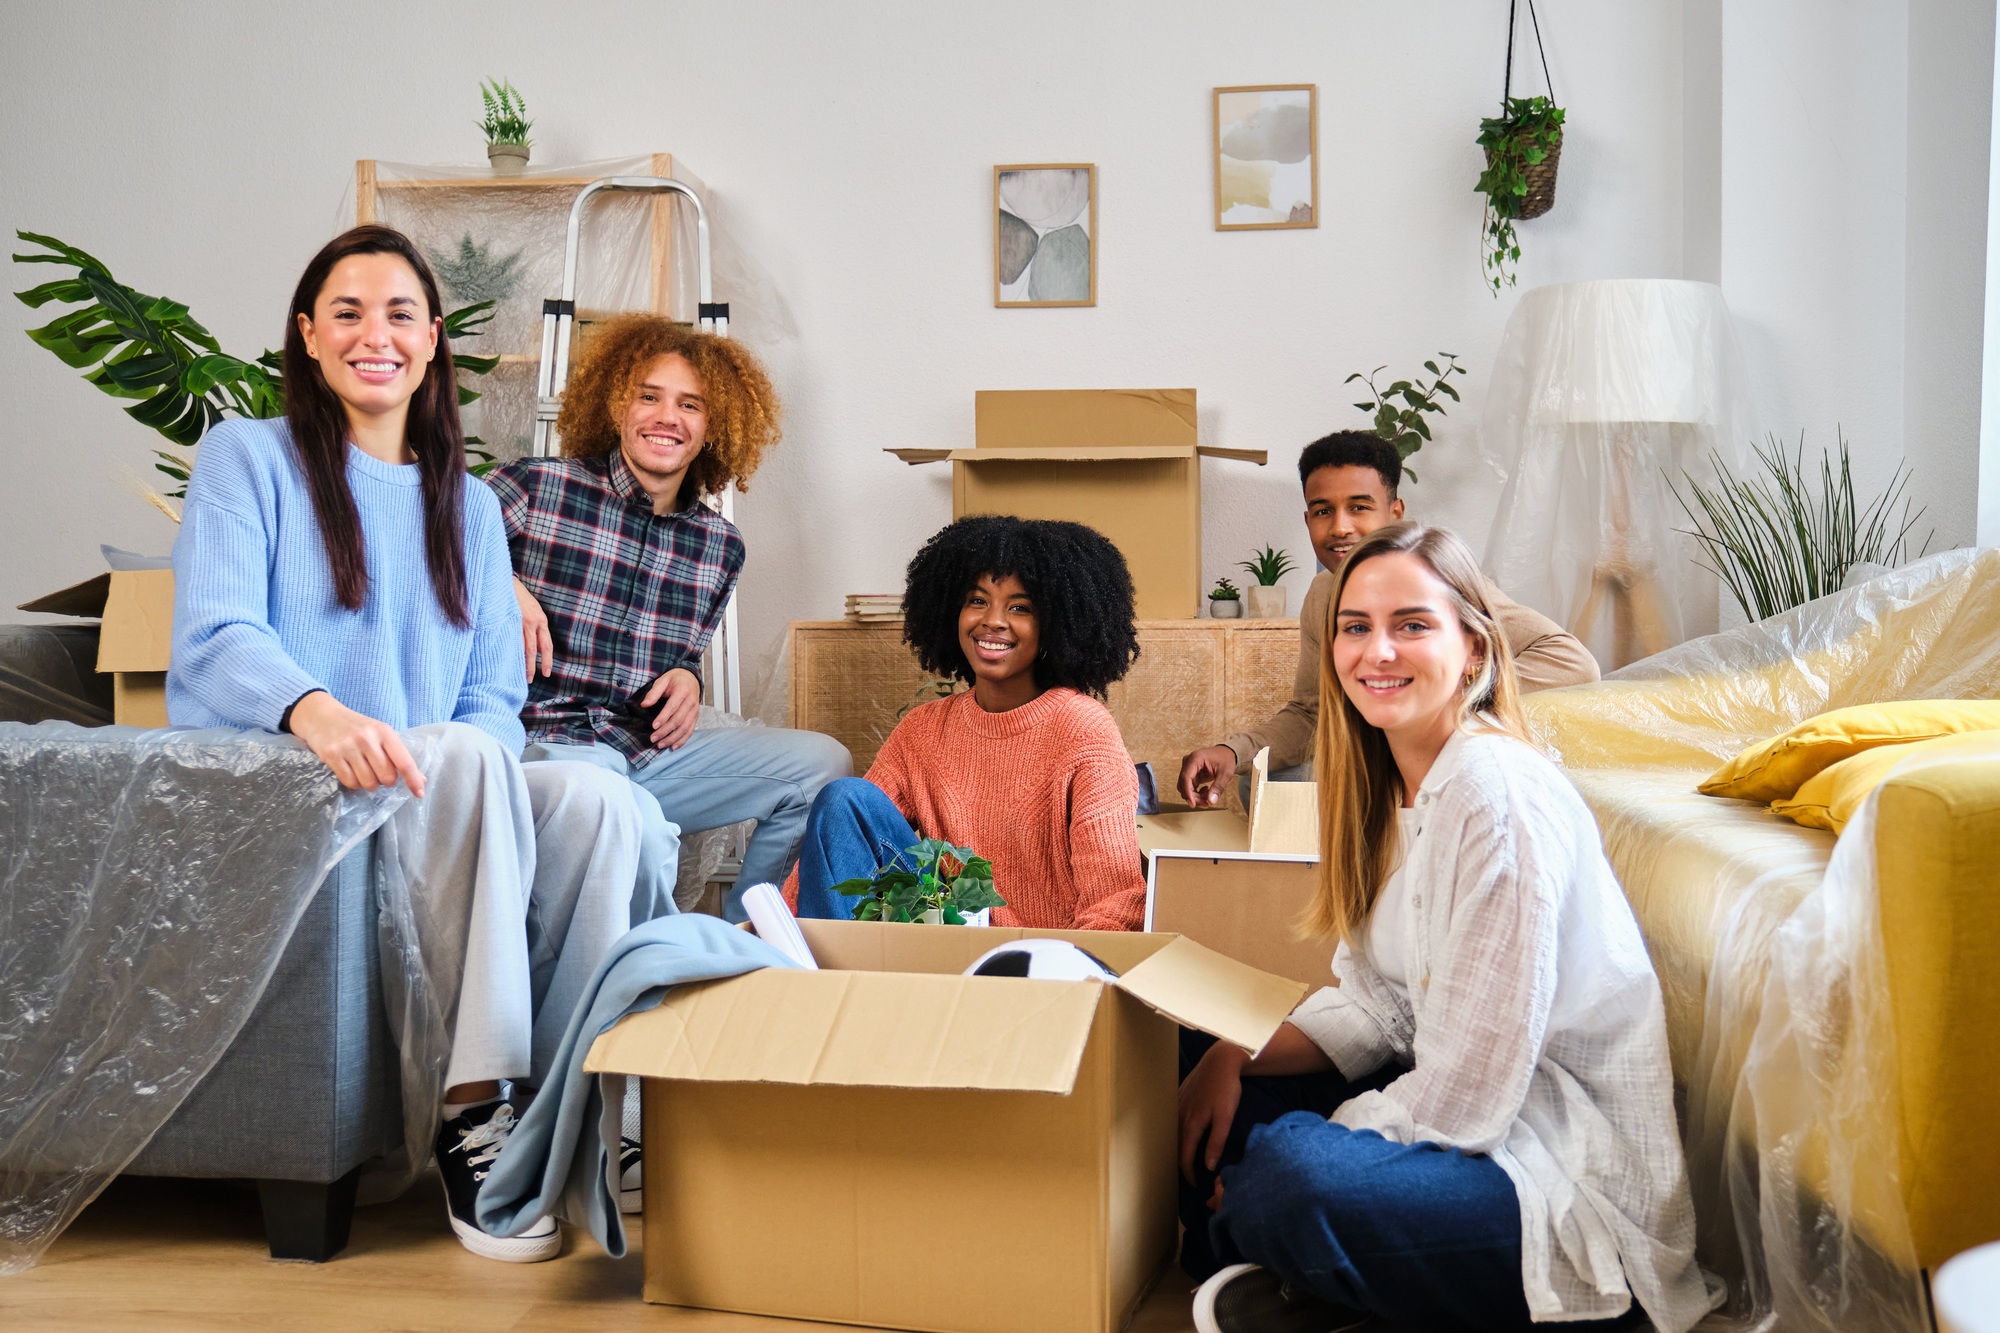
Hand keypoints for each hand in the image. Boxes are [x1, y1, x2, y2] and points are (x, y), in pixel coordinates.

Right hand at [287, 690, 426, 796]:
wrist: (322, 715)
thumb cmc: (357, 727)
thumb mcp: (380, 733)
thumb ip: (398, 754)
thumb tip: (421, 779)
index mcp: (384, 731)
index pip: (404, 761)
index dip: (413, 780)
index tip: (419, 793)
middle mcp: (367, 738)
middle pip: (386, 777)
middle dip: (386, 781)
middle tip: (379, 772)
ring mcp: (348, 747)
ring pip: (368, 783)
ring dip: (369, 783)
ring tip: (364, 771)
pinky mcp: (331, 756)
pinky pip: (350, 783)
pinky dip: (354, 783)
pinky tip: (352, 772)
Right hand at [514, 578, 552, 679]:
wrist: (507, 581)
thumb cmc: (519, 597)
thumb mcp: (532, 610)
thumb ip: (535, 627)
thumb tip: (535, 647)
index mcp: (541, 620)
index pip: (546, 645)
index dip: (547, 660)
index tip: (547, 673)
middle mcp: (534, 622)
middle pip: (536, 649)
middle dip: (534, 666)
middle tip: (531, 679)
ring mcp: (521, 621)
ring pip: (523, 647)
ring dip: (523, 662)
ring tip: (520, 674)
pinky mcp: (510, 619)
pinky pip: (511, 639)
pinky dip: (511, 650)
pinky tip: (509, 660)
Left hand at [641, 667, 700, 750]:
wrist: (691, 678)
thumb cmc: (675, 680)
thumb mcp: (663, 680)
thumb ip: (654, 692)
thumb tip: (644, 704)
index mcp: (683, 691)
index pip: (673, 707)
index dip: (663, 717)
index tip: (653, 726)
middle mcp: (691, 702)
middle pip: (678, 720)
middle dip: (665, 731)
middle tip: (653, 739)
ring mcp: (695, 710)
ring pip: (685, 728)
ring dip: (673, 738)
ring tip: (660, 745)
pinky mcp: (696, 717)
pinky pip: (690, 730)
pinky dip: (682, 740)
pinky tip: (674, 746)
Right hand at [1177, 744, 1239, 807]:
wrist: (1228, 754)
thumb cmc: (1226, 760)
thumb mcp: (1226, 773)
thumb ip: (1218, 787)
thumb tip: (1211, 800)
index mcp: (1196, 758)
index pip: (1186, 777)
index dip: (1188, 792)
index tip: (1193, 804)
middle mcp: (1188, 762)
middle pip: (1184, 784)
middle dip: (1193, 796)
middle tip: (1206, 803)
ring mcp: (1188, 767)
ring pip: (1185, 787)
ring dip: (1195, 796)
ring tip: (1208, 796)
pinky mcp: (1190, 773)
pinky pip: (1189, 786)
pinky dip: (1196, 793)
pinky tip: (1206, 791)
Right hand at [1178, 1039, 1249, 1183]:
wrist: (1221, 1059)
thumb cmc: (1226, 1088)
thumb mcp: (1226, 1117)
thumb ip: (1216, 1142)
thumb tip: (1207, 1165)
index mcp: (1191, 1124)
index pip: (1184, 1157)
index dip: (1188, 1173)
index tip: (1196, 1184)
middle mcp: (1180, 1116)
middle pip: (1176, 1147)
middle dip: (1182, 1163)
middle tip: (1192, 1175)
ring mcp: (1178, 1104)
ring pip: (1174, 1134)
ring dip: (1179, 1148)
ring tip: (1188, 1158)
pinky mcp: (1180, 1096)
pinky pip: (1174, 1120)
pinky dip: (1178, 1133)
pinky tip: (1185, 1134)